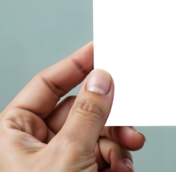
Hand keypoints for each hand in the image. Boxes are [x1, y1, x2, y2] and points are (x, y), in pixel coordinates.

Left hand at [0, 41, 144, 171]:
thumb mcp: (66, 155)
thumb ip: (88, 114)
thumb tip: (102, 78)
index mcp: (15, 132)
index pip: (47, 85)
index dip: (76, 65)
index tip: (98, 49)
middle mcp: (37, 143)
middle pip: (82, 109)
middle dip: (110, 117)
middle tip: (125, 117)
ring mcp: (59, 158)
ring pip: (99, 131)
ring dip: (118, 141)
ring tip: (126, 150)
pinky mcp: (79, 170)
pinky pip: (104, 152)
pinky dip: (118, 158)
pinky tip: (120, 167)